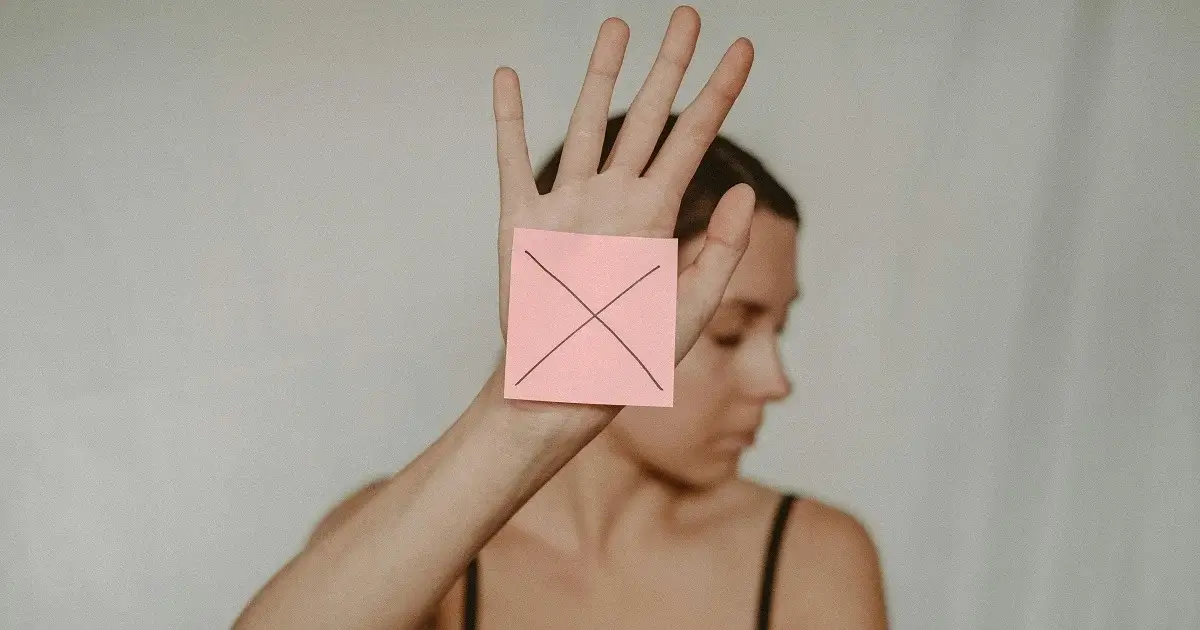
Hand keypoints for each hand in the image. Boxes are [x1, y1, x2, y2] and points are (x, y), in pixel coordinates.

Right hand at [493, 6, 755, 361]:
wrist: (563, 387)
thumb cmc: (628, 357)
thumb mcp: (689, 309)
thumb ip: (721, 250)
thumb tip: (746, 190)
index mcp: (657, 216)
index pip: (696, 139)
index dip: (720, 92)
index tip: (742, 49)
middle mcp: (615, 199)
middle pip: (647, 116)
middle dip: (668, 64)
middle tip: (687, 13)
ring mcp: (568, 205)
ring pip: (587, 122)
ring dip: (600, 74)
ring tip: (617, 26)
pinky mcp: (521, 221)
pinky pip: (513, 159)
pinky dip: (508, 118)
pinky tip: (509, 77)